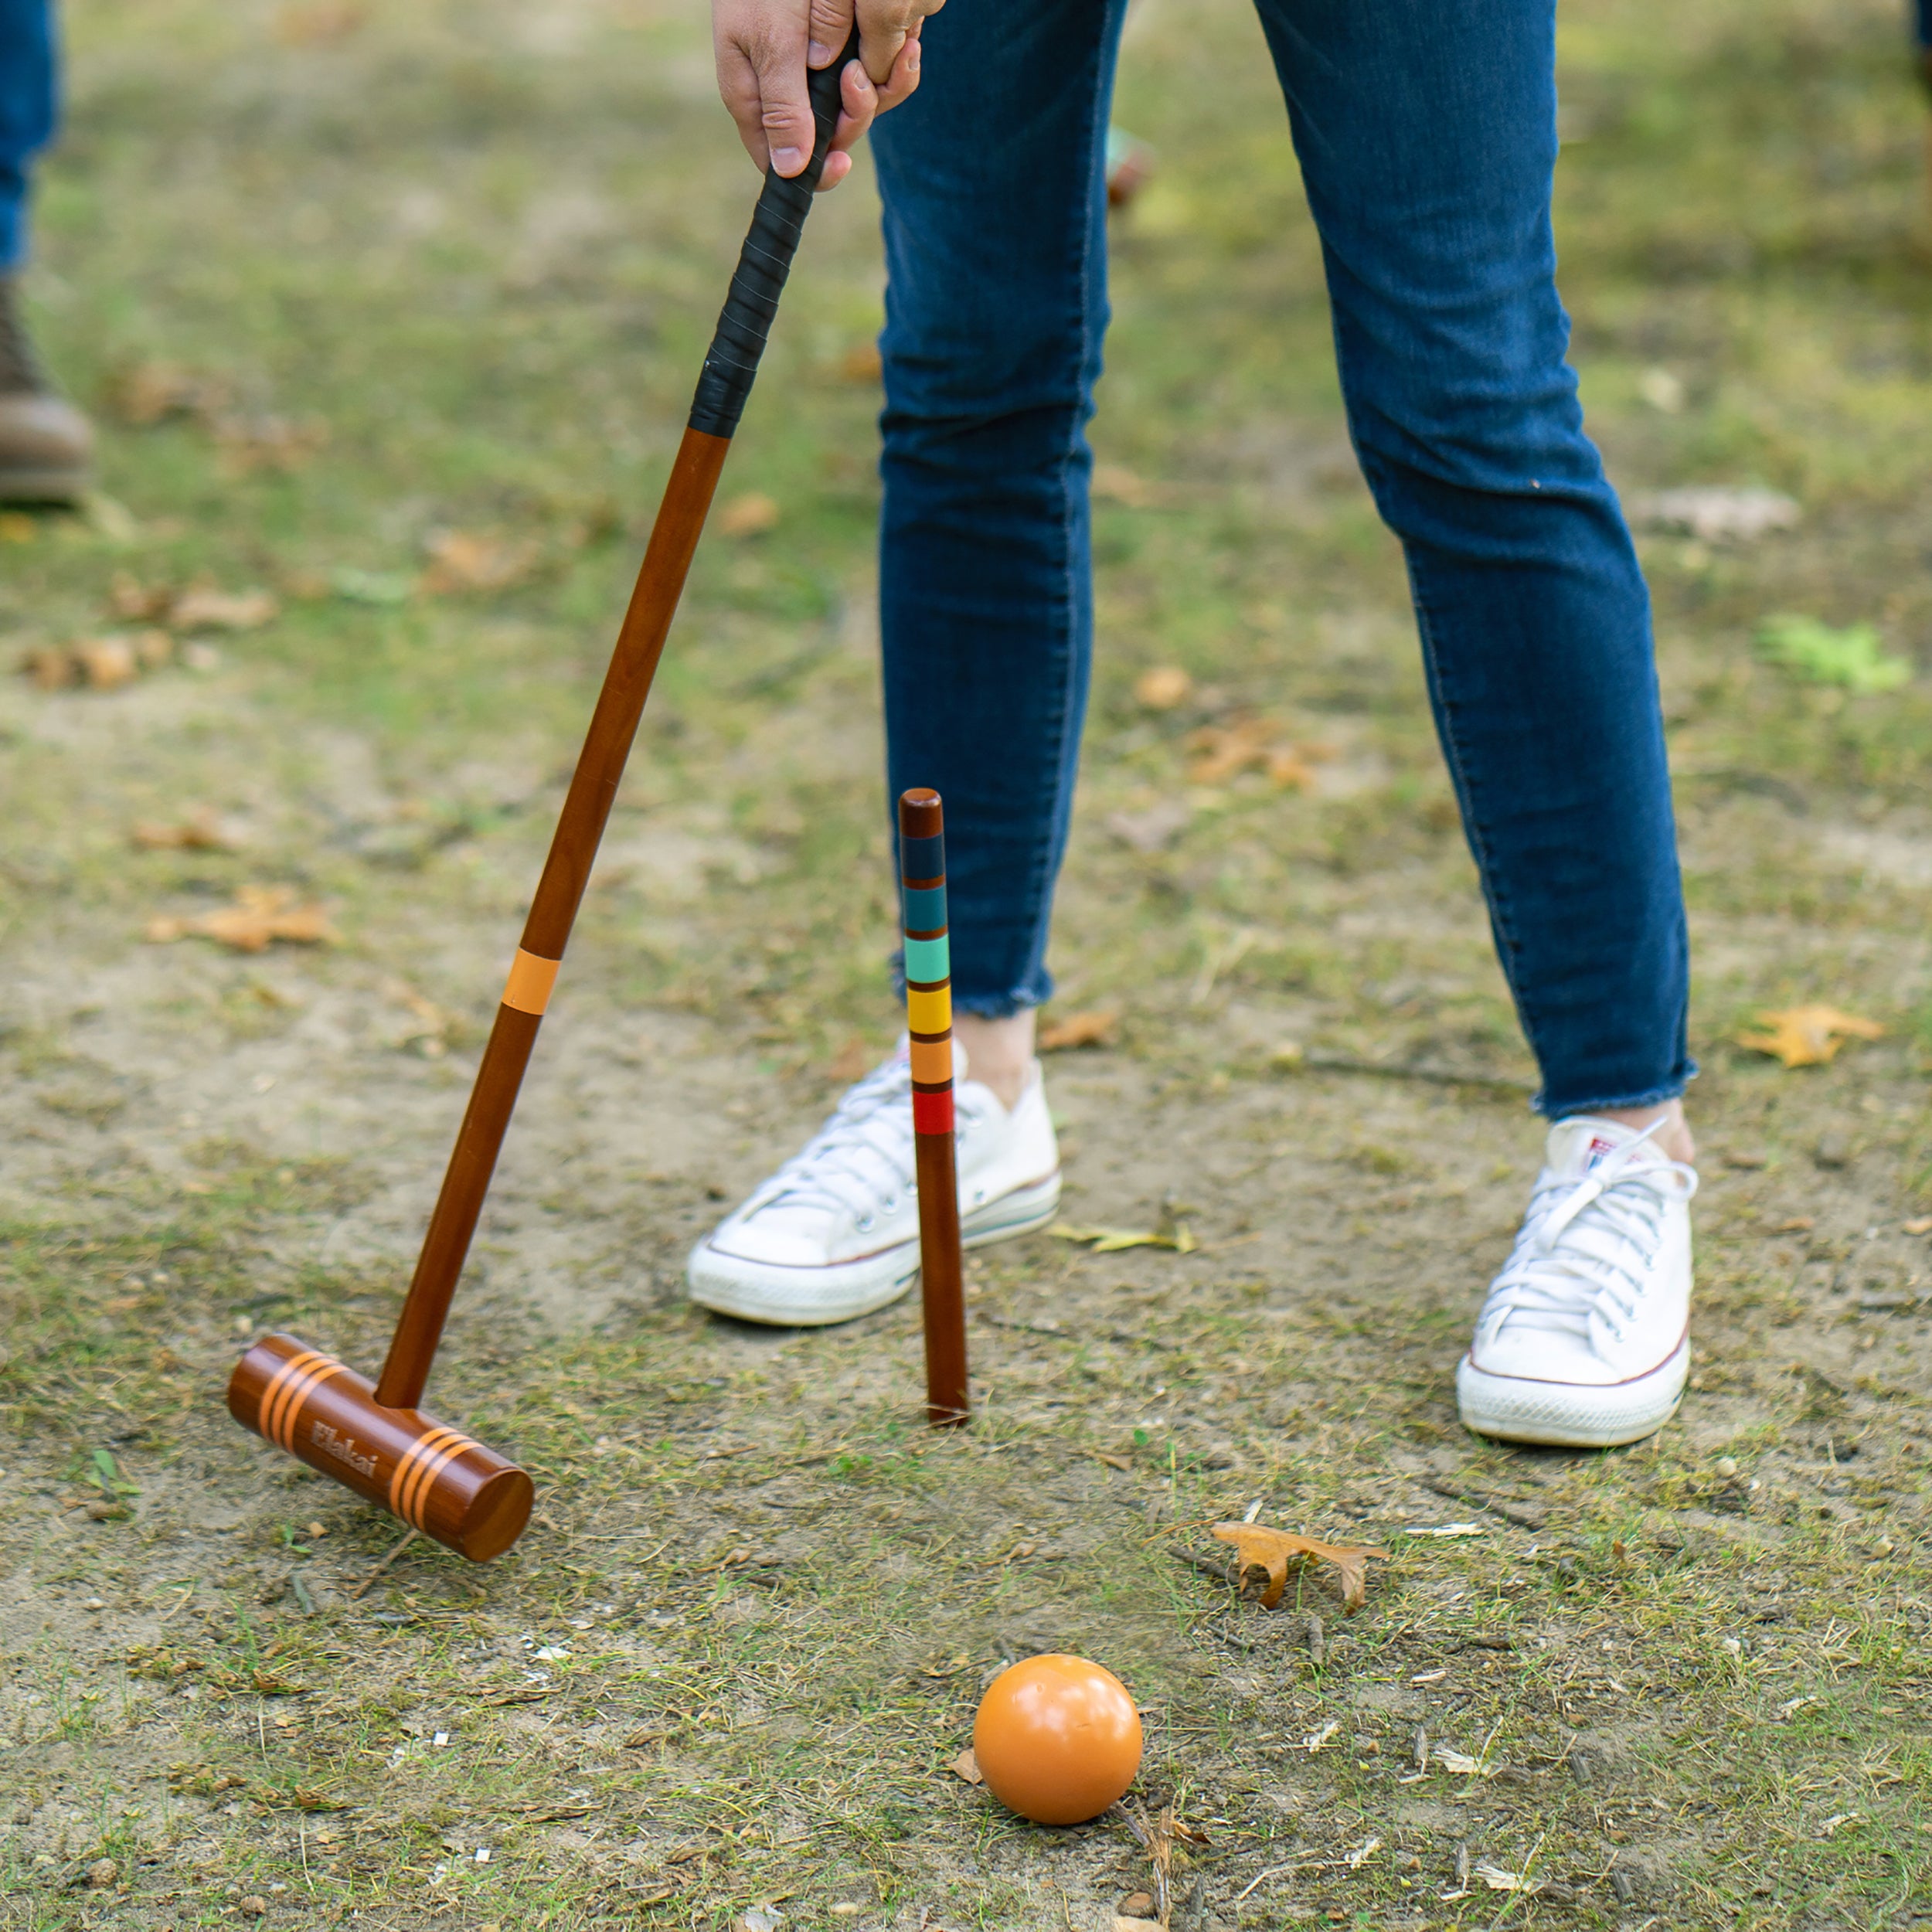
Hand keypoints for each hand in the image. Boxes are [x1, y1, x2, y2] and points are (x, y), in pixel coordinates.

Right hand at [712, 0, 941, 190]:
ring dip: (877, 87)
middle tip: (858, 77)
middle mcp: (784, 89)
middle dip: (853, 114)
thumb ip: (783, 104)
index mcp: (755, 94)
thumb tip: (790, 170)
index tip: (842, 159)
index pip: (780, 159)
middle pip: (828, 135)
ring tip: (889, 55)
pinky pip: (871, 75)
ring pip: (854, 107)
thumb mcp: (773, 40)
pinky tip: (906, 47)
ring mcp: (813, 71)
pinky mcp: (838, 50)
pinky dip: (889, 65)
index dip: (814, 168)